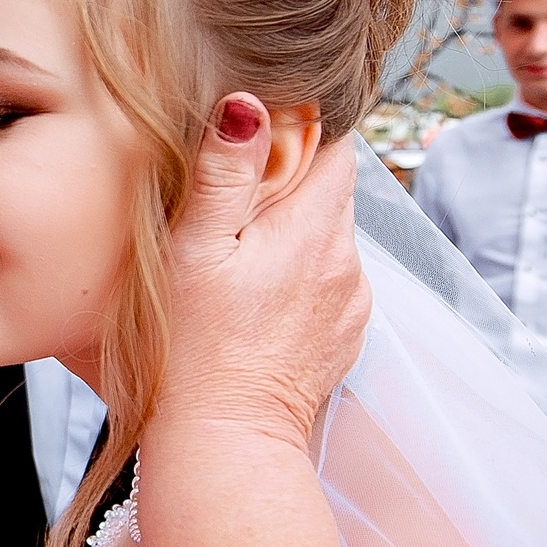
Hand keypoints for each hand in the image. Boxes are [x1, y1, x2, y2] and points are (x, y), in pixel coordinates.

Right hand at [158, 98, 369, 451]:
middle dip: (290, 181)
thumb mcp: (195, 250)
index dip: (299, 128)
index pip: (334, 144)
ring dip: (294, 233)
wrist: (224, 441)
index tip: (257, 138)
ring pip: (329, 238)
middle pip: (331, 190)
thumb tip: (248, 105)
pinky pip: (329, 283)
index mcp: (315, 229)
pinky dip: (299, 277)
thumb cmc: (194, 349)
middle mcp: (347, 262)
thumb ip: (224, 174)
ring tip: (240, 255)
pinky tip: (256, 299)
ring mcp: (352, 303)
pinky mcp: (343, 337)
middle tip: (233, 199)